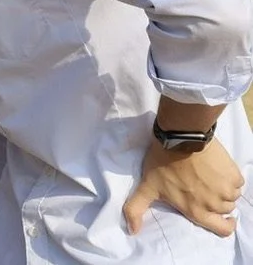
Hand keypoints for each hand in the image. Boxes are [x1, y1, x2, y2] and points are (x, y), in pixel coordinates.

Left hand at [124, 138, 245, 236]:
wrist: (179, 138)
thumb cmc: (162, 164)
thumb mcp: (146, 187)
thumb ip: (136, 209)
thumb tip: (131, 230)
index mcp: (196, 211)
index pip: (222, 230)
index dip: (225, 225)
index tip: (223, 219)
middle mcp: (214, 204)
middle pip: (225, 209)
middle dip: (216, 200)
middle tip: (202, 186)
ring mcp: (226, 189)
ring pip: (232, 195)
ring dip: (223, 188)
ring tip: (207, 176)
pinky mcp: (233, 174)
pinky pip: (237, 181)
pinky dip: (230, 176)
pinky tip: (215, 168)